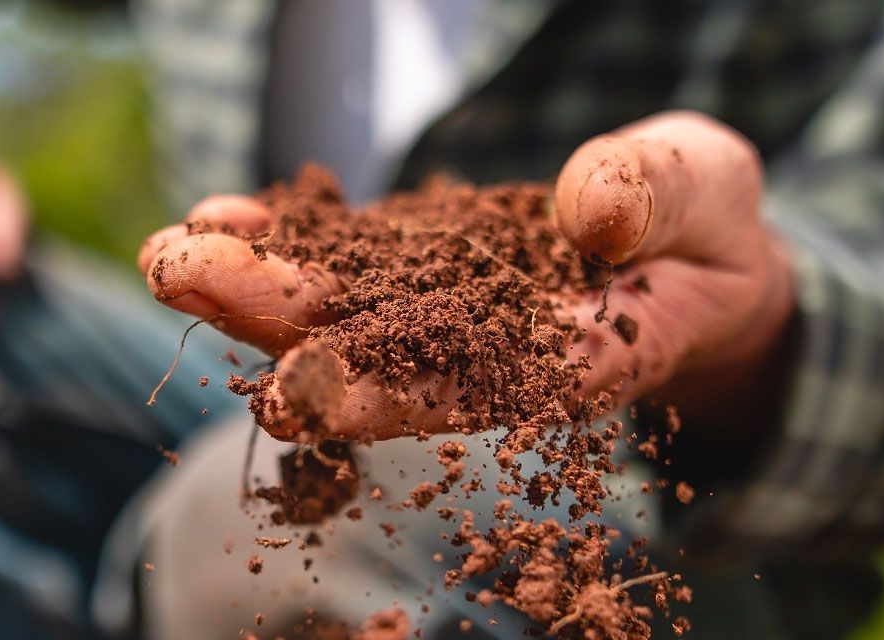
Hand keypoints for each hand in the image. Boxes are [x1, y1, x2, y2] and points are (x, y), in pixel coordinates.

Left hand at [138, 111, 793, 440]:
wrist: (688, 244)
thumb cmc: (710, 228)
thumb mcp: (710, 192)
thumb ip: (659, 198)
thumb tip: (593, 210)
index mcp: (569, 362)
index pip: (465, 390)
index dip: (380, 393)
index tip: (296, 389)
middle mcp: (486, 354)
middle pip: (371, 355)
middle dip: (273, 322)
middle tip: (181, 277)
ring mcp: (441, 314)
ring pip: (336, 313)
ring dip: (248, 287)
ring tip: (172, 249)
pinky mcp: (415, 272)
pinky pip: (337, 262)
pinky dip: (276, 243)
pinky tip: (211, 216)